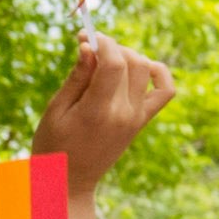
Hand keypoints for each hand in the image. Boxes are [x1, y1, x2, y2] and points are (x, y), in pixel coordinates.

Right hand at [37, 34, 175, 196]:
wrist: (69, 182)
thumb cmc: (53, 146)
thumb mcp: (55, 110)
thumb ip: (76, 77)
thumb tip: (89, 46)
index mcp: (98, 112)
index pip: (114, 63)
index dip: (102, 42)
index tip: (85, 36)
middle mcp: (123, 114)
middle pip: (132, 62)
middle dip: (112, 46)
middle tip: (90, 47)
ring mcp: (136, 118)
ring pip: (147, 69)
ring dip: (130, 55)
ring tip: (108, 60)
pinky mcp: (142, 122)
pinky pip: (165, 90)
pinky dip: (158, 73)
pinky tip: (141, 69)